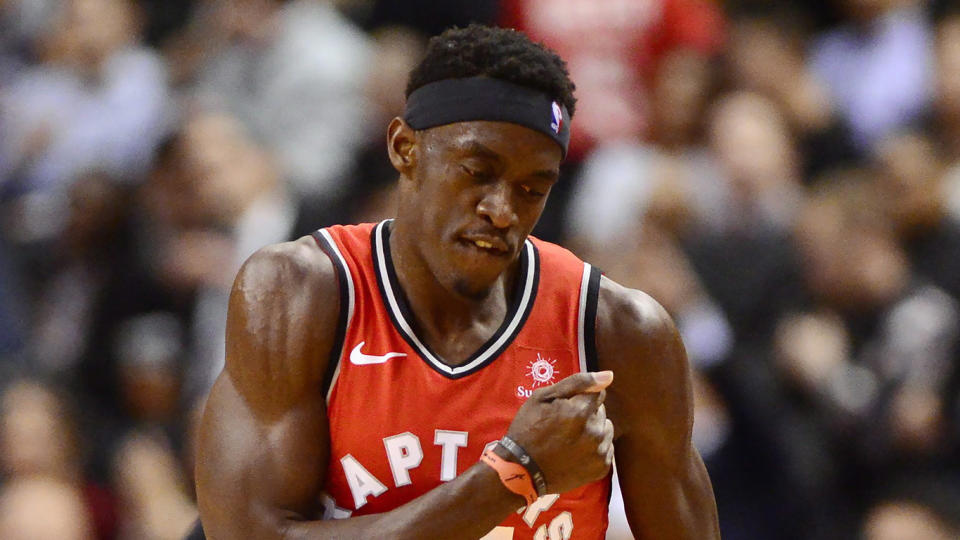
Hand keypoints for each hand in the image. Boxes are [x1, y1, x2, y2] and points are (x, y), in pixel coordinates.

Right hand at [505, 371, 614, 493]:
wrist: (521, 470)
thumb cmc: (528, 429)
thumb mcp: (542, 397)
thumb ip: (577, 383)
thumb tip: (609, 376)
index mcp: (580, 411)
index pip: (598, 393)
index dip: (581, 398)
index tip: (566, 408)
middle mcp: (595, 432)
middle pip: (601, 412)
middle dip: (587, 414)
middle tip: (564, 425)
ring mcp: (599, 452)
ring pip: (606, 429)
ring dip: (593, 430)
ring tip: (570, 439)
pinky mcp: (602, 468)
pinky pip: (606, 448)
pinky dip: (595, 448)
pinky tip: (576, 452)